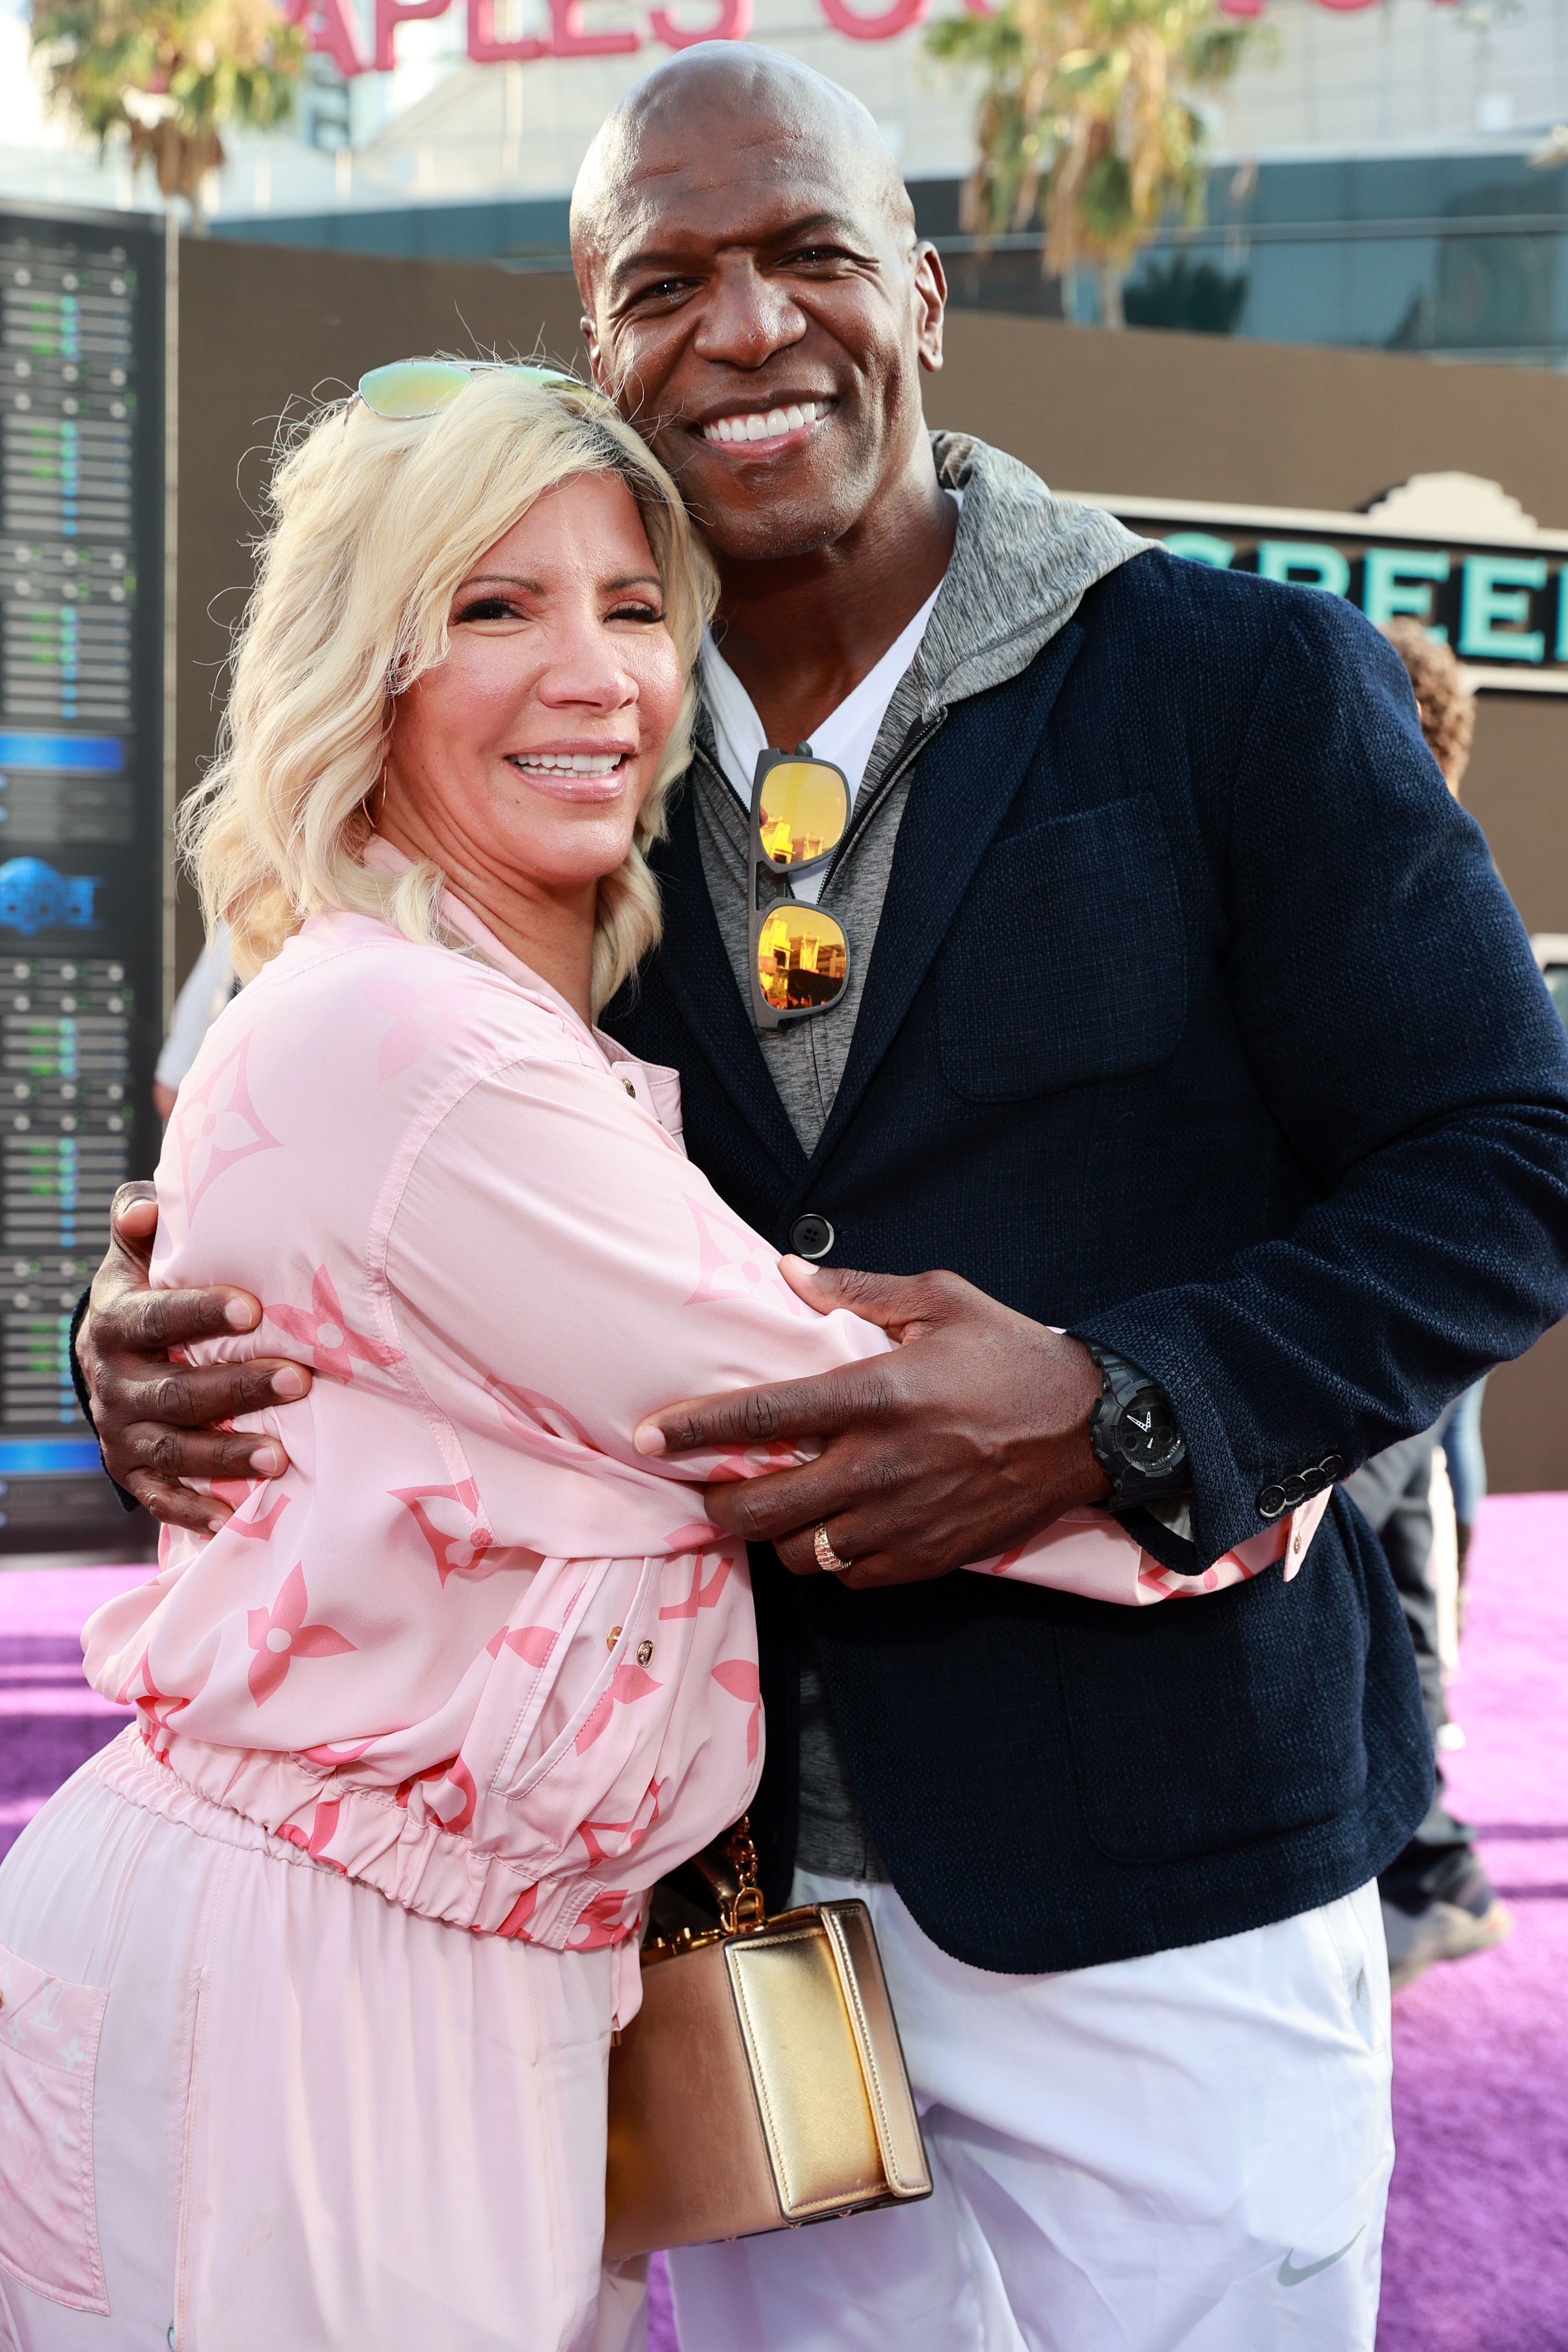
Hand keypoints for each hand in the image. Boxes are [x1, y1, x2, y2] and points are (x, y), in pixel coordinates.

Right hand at [76, 1182, 313, 1531]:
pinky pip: (160, 1499)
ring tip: (280, 1457)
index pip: (158, 1318)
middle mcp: (114, 1384)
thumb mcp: (134, 1261)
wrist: (106, 1361)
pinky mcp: (131, 1473)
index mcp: (116, 1325)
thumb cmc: (143, 1300)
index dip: (201, 1313)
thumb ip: (139, 1226)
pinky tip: (237, 1520)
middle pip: (174, 1392)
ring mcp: (121, 1434)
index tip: (254, 1308)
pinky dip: (195, 1512)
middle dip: (237, 1388)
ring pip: (173, 1450)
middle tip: (299, 1379)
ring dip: (225, 1455)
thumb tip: (145, 1206)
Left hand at [633, 1261, 1109, 1588]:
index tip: (649, 1436)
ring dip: (777, 1535)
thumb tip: (787, 1274)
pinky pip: (852, 1578)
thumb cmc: (1012, 1355)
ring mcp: (904, 1521)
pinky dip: (832, 1561)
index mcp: (877, 1395)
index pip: (763, 1417)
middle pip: (763, 1507)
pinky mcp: (929, 1557)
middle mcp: (881, 1467)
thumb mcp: (941, 1299)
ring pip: (801, 1554)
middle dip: (719, 1501)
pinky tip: (835, 1531)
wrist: (1094, 1426)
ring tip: (777, 1507)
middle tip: (709, 1484)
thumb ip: (858, 1289)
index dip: (695, 1430)